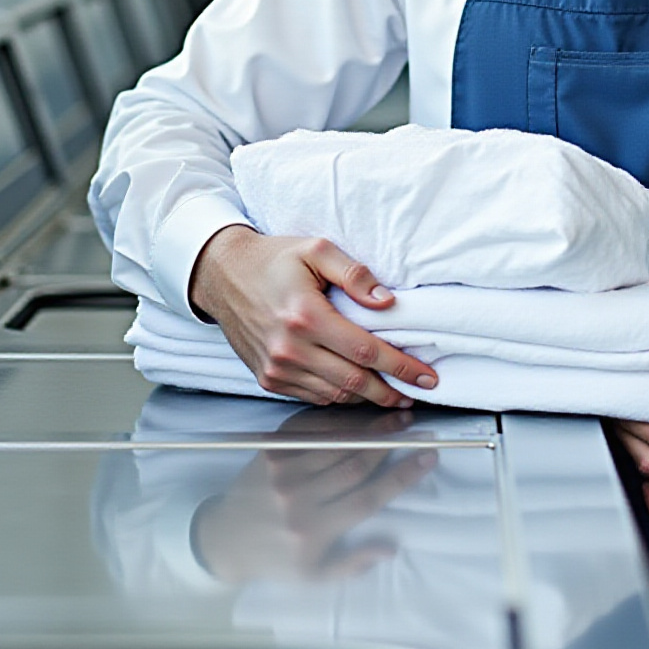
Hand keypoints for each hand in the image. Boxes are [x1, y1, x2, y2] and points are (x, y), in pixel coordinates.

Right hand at [188, 224, 436, 407]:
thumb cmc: (272, 260)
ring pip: (335, 395)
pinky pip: (313, 397)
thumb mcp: (316, 249)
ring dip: (368, 398)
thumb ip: (354, 274)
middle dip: (392, 391)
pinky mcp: (268, 378)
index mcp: (306, 315)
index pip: (366, 351)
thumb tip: (387, 302)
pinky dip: (340, 397)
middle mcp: (290, 347)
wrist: (222, 276)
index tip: (426, 376)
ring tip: (394, 394)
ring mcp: (277, 367)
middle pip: (355, 381)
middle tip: (417, 394)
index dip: (401, 367)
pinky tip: (358, 390)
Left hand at [191, 439, 436, 584]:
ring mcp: (281, 471)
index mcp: (312, 530)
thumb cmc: (275, 559)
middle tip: (417, 428)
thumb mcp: (313, 575)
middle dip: (390, 443)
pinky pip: (309, 430)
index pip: (368, 498)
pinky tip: (358, 413)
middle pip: (355, 463)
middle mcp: (297, 498)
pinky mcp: (269, 452)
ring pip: (335, 442)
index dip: (401, 476)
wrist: (224, 538)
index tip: (427, 458)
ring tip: (395, 417)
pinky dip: (337, 420)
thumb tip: (391, 547)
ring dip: (369, 428)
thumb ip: (353, 563)